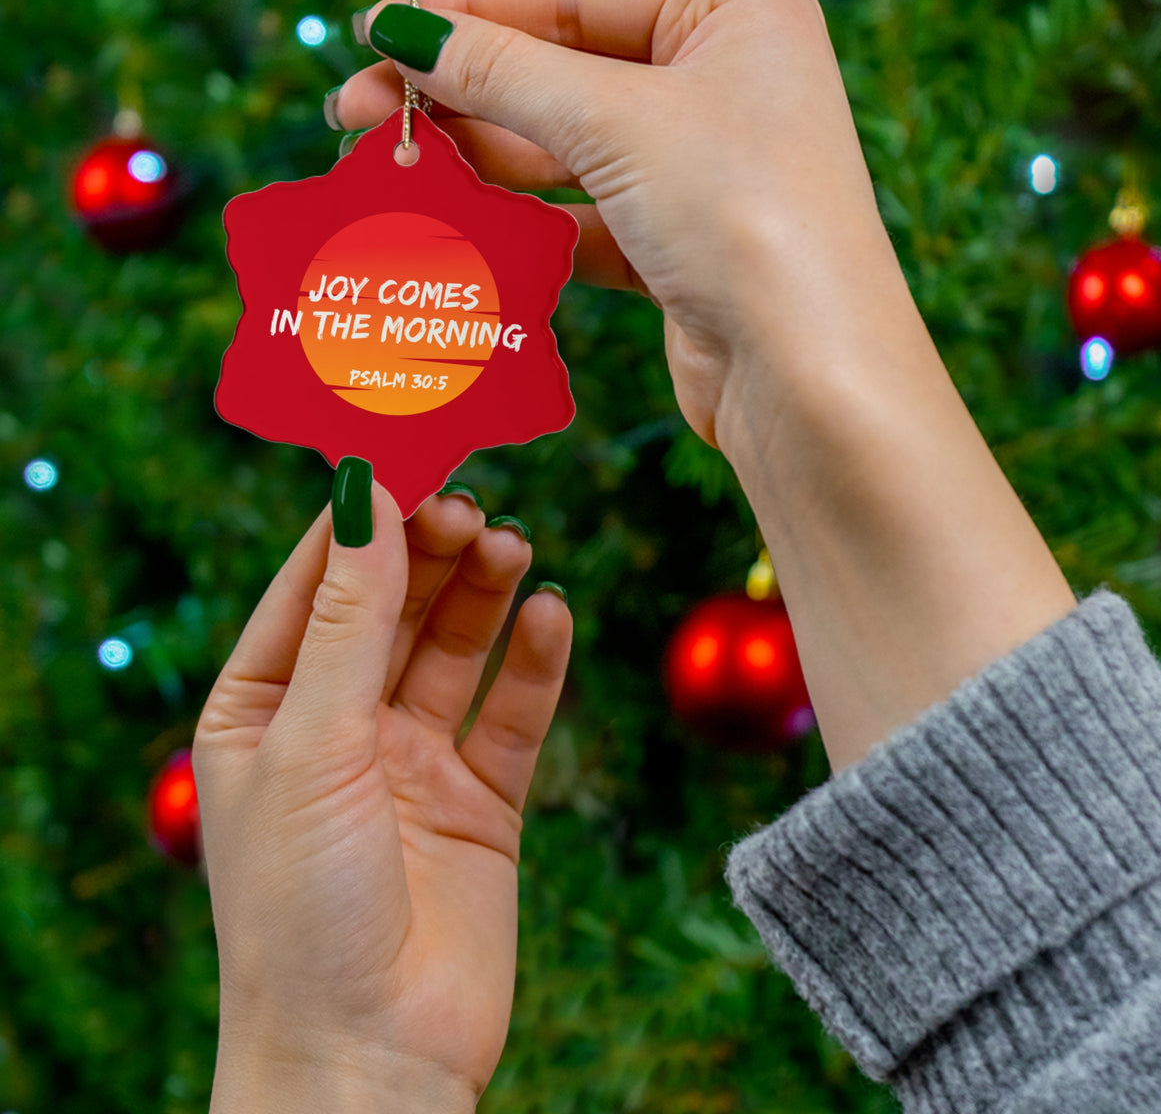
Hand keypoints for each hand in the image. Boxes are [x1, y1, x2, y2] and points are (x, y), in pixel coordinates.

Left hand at [193, 482, 570, 1111]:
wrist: (370, 1059)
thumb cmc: (302, 908)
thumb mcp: (313, 743)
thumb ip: (350, 618)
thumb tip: (367, 494)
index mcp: (265, 709)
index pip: (315, 584)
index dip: (362, 518)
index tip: (409, 452)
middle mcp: (339, 726)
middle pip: (393, 607)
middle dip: (430, 551)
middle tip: (473, 502)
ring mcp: (413, 762)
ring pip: (455, 648)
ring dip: (484, 593)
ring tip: (514, 545)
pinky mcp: (481, 800)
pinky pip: (513, 712)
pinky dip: (535, 662)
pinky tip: (551, 614)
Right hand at [336, 0, 1074, 770]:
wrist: (809, 379)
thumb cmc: (744, 219)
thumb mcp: (616, 122)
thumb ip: (502, 72)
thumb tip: (402, 29)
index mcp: (732, 16)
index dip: (467, 13)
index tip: (375, 32)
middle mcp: (722, 85)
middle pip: (562, 72)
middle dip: (459, 92)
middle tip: (357, 114)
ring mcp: (701, 171)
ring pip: (565, 151)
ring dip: (479, 158)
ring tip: (389, 166)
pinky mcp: (679, 248)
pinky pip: (581, 218)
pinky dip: (521, 222)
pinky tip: (456, 224)